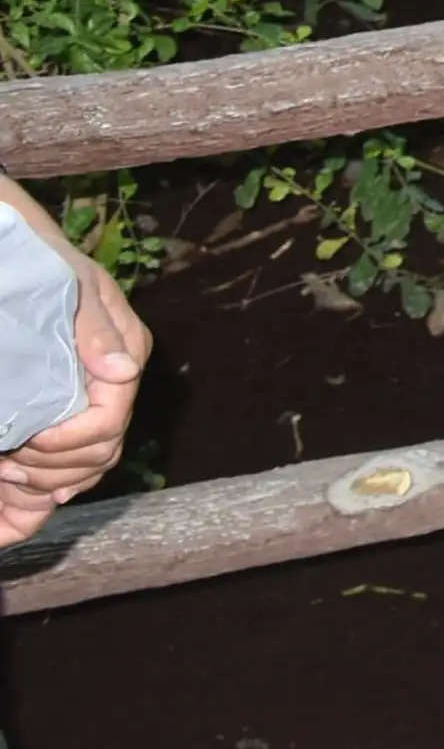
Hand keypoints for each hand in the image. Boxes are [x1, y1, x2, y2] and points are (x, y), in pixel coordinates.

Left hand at [0, 207, 145, 546]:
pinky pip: (77, 466)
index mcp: (127, 353)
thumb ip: (97, 329)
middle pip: (100, 453)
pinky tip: (24, 492)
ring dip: (46, 481)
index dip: (65, 443)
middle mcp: (117, 384)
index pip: (107, 423)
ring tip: (6, 468)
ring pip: (90, 467)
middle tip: (7, 461)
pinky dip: (48, 487)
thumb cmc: (45, 267)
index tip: (23, 442)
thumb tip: (123, 371)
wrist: (22, 256)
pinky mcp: (77, 411)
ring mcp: (99, 400)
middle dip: (52, 468)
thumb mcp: (71, 288)